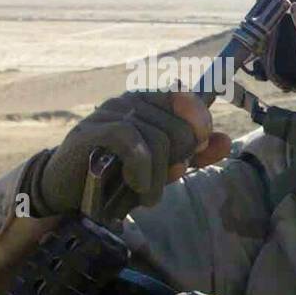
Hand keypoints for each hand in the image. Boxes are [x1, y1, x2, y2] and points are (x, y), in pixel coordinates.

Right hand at [21, 87, 232, 214]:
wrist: (70, 191)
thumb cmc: (119, 175)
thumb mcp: (164, 166)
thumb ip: (194, 154)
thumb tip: (225, 141)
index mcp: (149, 102)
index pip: (189, 100)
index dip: (200, 126)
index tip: (195, 150)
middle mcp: (130, 101)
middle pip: (180, 127)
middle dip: (180, 160)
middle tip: (164, 179)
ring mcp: (109, 113)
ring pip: (160, 140)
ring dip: (159, 178)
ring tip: (147, 194)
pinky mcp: (92, 132)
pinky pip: (133, 144)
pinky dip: (143, 171)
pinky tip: (137, 186)